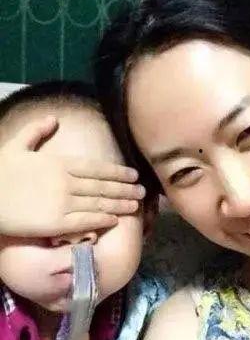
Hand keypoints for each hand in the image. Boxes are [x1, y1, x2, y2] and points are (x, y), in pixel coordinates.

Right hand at [0, 116, 145, 236]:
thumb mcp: (15, 145)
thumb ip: (36, 131)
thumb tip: (53, 118)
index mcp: (60, 163)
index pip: (98, 168)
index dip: (118, 172)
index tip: (133, 174)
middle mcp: (67, 181)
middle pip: (103, 185)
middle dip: (125, 188)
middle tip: (143, 191)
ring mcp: (63, 202)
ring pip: (99, 203)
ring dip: (120, 204)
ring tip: (136, 205)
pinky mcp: (56, 222)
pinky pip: (85, 220)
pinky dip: (102, 219)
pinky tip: (115, 219)